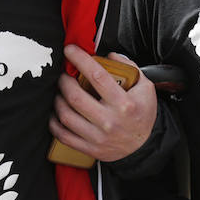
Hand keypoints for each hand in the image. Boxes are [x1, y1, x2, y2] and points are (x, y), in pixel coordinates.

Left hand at [50, 44, 156, 161]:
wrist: (144, 145)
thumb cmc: (142, 114)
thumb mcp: (145, 88)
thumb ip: (129, 68)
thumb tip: (108, 56)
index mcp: (124, 104)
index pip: (97, 76)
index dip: (80, 59)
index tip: (70, 50)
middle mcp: (110, 121)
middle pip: (76, 97)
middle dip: (64, 81)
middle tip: (63, 75)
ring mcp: (98, 137)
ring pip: (66, 116)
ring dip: (57, 100)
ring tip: (59, 93)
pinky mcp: (90, 148)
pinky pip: (64, 136)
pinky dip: (54, 123)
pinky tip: (56, 113)